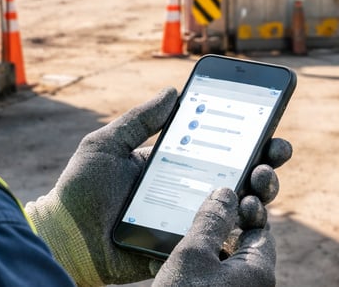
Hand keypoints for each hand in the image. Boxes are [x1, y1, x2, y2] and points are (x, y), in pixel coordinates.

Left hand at [24, 88, 291, 285]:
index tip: (270, 129)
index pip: (220, 149)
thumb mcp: (106, 145)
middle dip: (266, 165)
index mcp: (173, 165)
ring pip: (240, 209)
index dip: (251, 139)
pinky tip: (249, 215)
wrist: (66, 239)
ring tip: (259, 185)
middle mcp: (188, 192)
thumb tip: (172, 91)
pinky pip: (220, 241)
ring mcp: (189, 221)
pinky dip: (240, 229)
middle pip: (240, 177)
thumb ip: (139, 120)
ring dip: (261, 195)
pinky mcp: (185, 247)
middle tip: (272, 155)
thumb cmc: (81, 191)